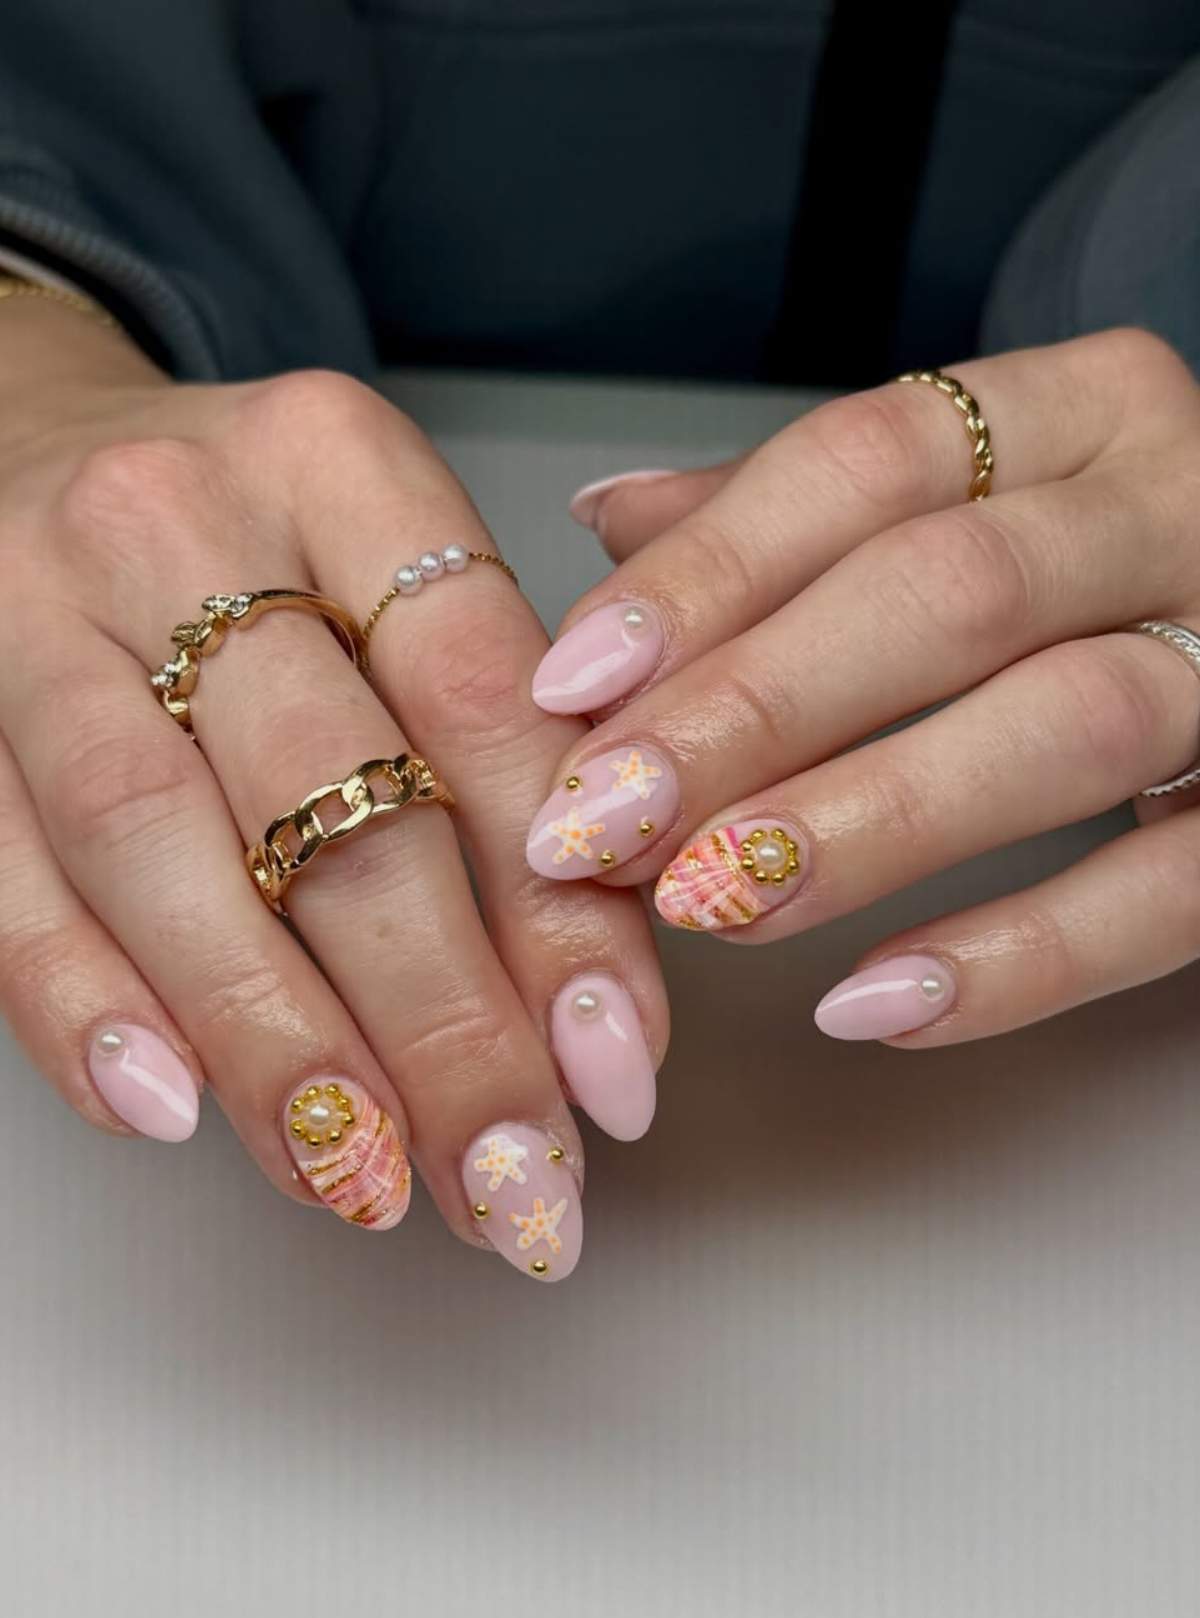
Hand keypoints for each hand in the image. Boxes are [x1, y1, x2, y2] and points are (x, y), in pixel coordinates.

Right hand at [0, 303, 664, 1280]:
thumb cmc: (256, 544)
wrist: (31, 441)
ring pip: (153, 842)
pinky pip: (3, 880)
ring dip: (273, 1036)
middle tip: (512, 1175)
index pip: (474, 688)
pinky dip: (88, 1007)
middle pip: (327, 786)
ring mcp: (34, 615)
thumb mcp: (399, 582)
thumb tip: (596, 1008)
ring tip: (369, 1181)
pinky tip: (173, 1114)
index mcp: (338, 465)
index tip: (613, 1063)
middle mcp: (179, 524)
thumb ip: (502, 752)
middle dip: (437, 1013)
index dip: (554, 894)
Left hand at [526, 329, 1199, 1046]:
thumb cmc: (1106, 572)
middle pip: (952, 591)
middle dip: (756, 711)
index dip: (710, 576)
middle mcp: (1178, 503)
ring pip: (1066, 724)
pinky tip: (874, 1001)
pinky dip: (1022, 954)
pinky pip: (1170, 891)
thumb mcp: (980, 499)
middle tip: (604, 821)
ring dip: (868, 821)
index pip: (869, 459)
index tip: (572, 688)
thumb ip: (803, 518)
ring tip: (709, 898)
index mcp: (1083, 410)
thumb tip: (612, 520)